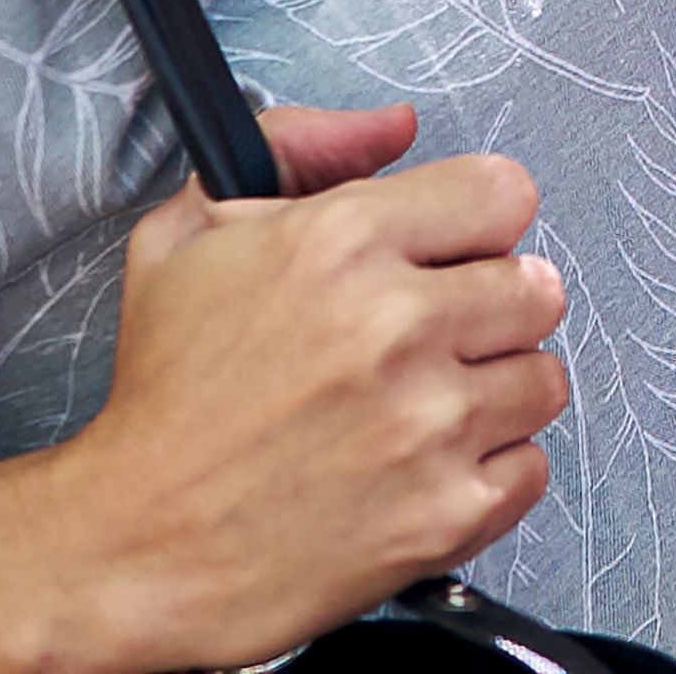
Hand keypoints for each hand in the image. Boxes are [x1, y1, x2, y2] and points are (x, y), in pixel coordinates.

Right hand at [45, 111, 568, 670]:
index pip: (503, 194)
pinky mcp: (445, 515)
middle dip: (490, 308)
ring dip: (494, 391)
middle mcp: (395, 326)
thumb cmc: (162, 402)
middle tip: (432, 339)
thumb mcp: (189, 235)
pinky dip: (488, 473)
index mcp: (341, 242)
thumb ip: (296, 147)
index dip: (476, 225)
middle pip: (537, 286)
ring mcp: (428, 425)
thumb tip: (392, 126)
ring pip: (543, 378)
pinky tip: (424, 469)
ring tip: (423, 408)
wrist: (132, 549)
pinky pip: (530, 469)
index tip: (451, 255)